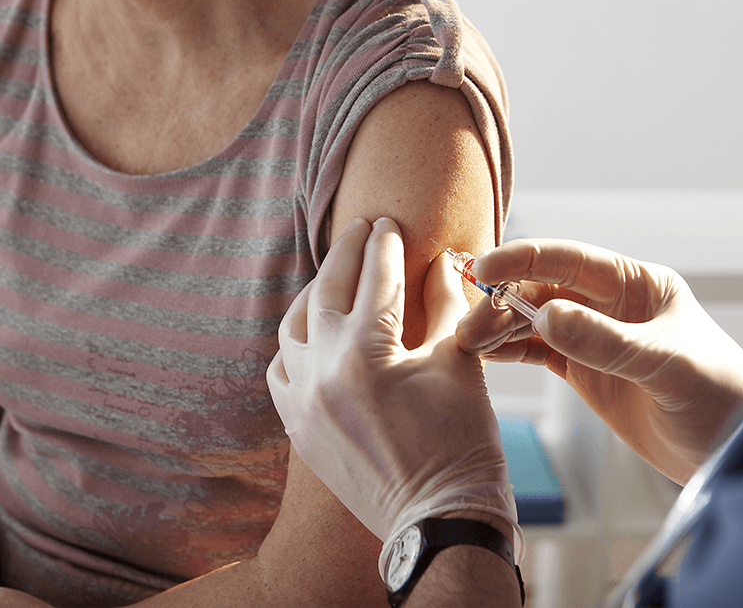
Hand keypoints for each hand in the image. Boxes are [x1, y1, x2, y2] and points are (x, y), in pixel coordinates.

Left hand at [266, 217, 522, 572]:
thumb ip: (443, 305)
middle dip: (345, 253)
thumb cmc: (461, 443)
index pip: (375, 278)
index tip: (387, 222)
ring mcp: (302, 401)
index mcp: (367, 351)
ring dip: (314, 294)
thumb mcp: (458, 363)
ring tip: (333, 276)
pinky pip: (281, 371)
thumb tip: (439, 262)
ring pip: (293, 327)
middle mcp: (323, 370)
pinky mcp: (297, 427)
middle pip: (326, 290)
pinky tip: (312, 334)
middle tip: (359, 228)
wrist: (438, 520)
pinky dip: (295, 345)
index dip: (384, 244)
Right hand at [456, 239, 742, 484]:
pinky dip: (511, 351)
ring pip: (535, 321)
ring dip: (501, 327)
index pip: (570, 260)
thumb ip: (605, 341)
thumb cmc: (721, 398)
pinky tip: (487, 354)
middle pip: (544, 290)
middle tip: (469, 324)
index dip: (524, 260)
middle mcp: (612, 304)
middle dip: (503, 301)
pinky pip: (539, 352)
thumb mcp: (664, 365)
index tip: (485, 268)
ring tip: (467, 342)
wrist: (737, 453)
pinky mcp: (587, 371)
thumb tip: (544, 315)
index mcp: (637, 284)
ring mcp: (597, 337)